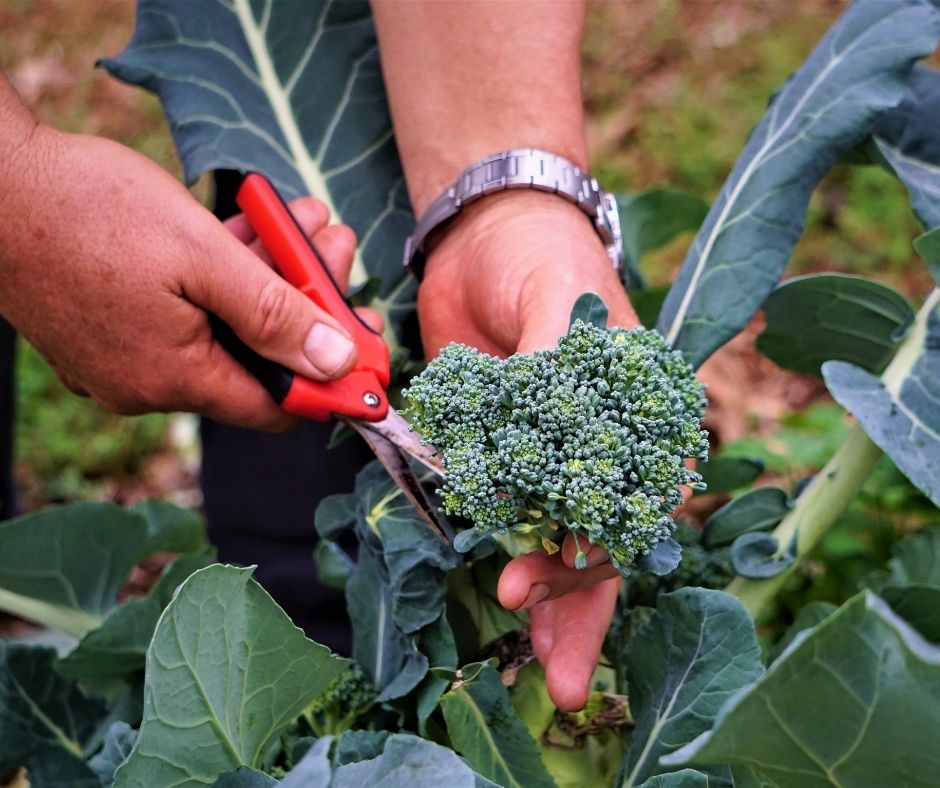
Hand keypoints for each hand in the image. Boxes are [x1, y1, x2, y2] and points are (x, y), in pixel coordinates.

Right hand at [0, 127, 363, 429]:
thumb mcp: (201, 257)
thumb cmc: (88, 211)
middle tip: (334, 246)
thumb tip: (336, 364)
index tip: (368, 342)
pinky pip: (188, 312)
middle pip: (257, 358)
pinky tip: (250, 228)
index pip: (279, 406)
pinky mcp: (111, 325)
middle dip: (307, 301)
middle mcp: (149, 382)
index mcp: (173, 378)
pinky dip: (223, 276)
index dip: (332, 378)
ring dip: (270, 276)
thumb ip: (274, 315)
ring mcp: (125, 356)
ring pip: (225, 326)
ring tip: (302, 220)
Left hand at [418, 190, 637, 710]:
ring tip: (540, 665)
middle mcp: (602, 446)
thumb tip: (550, 432)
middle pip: (602, 539)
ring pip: (559, 543)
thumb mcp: (558, 292)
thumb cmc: (540, 254)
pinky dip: (505, 558)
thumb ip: (559, 361)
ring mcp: (550, 455)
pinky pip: (505, 516)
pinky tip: (507, 603)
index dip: (599, 548)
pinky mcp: (501, 453)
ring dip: (551, 602)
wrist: (483, 235)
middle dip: (578, 603)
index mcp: (637, 415)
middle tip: (551, 665)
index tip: (554, 576)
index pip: (632, 499)